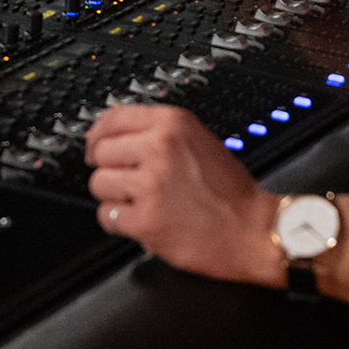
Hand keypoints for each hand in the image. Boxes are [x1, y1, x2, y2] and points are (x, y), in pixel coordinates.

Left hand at [85, 104, 281, 284]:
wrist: (252, 230)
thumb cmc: (230, 191)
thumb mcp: (199, 141)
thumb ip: (160, 134)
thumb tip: (114, 134)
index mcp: (173, 124)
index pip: (114, 118)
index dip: (98, 134)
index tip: (95, 146)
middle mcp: (159, 148)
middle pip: (101, 152)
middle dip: (111, 169)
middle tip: (130, 182)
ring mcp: (151, 184)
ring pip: (99, 184)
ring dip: (114, 197)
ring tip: (140, 203)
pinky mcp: (146, 219)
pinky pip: (107, 216)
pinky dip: (120, 222)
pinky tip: (142, 221)